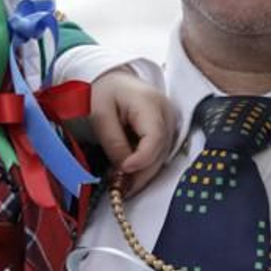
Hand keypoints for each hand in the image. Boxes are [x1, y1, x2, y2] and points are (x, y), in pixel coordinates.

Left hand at [89, 69, 180, 186]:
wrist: (113, 80)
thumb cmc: (104, 92)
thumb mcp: (100, 114)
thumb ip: (113, 142)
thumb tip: (124, 169)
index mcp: (150, 103)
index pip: (155, 138)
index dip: (141, 160)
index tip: (121, 172)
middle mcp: (167, 114)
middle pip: (159, 153)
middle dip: (140, 175)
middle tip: (119, 190)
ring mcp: (170, 123)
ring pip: (160, 158)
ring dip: (141, 174)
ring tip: (120, 185)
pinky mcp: (166, 132)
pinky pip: (158, 155)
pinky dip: (143, 167)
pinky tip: (127, 175)